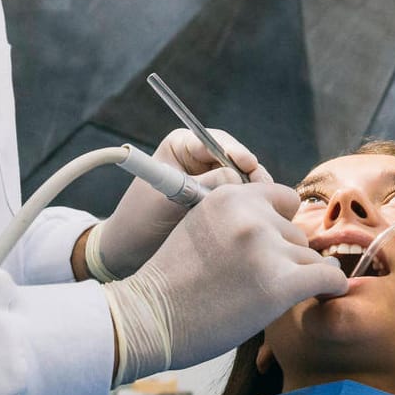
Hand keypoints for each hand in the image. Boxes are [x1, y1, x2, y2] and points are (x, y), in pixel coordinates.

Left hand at [81, 127, 270, 281]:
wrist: (128, 252)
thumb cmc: (139, 220)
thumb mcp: (168, 199)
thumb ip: (202, 185)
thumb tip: (236, 176)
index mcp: (182, 145)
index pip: (215, 141)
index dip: (234, 151)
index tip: (247, 163)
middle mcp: (200, 159)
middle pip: (236, 158)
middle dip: (251, 173)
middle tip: (264, 189)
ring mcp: (212, 181)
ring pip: (243, 179)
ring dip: (254, 191)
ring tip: (266, 204)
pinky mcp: (218, 203)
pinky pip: (242, 200)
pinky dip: (251, 206)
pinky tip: (260, 216)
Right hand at [102, 183, 347, 384]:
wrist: (150, 318)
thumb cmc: (174, 282)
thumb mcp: (201, 227)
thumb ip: (239, 219)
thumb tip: (286, 222)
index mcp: (231, 196)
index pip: (284, 198)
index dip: (281, 224)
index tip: (272, 247)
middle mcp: (252, 216)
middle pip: (296, 233)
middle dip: (285, 256)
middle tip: (257, 282)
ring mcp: (267, 248)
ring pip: (310, 258)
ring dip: (297, 277)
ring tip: (264, 297)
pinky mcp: (280, 283)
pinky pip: (328, 278)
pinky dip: (330, 287)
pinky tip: (325, 295)